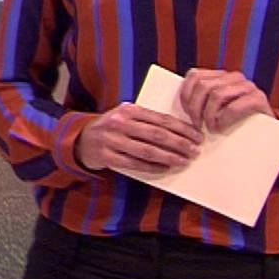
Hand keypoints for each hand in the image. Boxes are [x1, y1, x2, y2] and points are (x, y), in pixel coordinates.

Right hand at [76, 102, 202, 173]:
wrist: (81, 139)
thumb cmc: (111, 127)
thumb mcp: (126, 116)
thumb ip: (147, 120)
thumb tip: (180, 131)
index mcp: (129, 109)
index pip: (161, 119)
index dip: (182, 128)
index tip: (197, 136)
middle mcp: (120, 123)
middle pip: (157, 135)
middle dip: (180, 144)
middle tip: (195, 151)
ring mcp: (112, 140)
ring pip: (148, 151)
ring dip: (169, 157)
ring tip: (184, 161)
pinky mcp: (107, 157)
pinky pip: (135, 163)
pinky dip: (152, 167)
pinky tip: (165, 168)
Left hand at [179, 69, 272, 132]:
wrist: (264, 136)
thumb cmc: (233, 125)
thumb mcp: (213, 110)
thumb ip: (200, 102)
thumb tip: (176, 107)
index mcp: (221, 76)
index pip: (195, 75)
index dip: (185, 94)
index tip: (184, 113)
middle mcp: (234, 77)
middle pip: (204, 86)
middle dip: (195, 108)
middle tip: (197, 126)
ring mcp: (248, 87)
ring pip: (217, 94)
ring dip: (209, 115)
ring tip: (211, 128)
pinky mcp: (259, 99)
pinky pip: (235, 106)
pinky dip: (224, 118)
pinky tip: (222, 128)